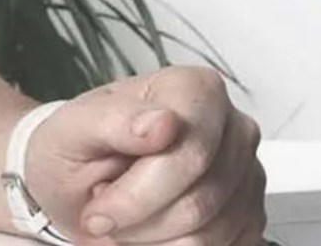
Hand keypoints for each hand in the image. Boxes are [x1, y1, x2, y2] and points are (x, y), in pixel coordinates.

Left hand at [24, 66, 266, 244]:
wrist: (77, 182)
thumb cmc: (74, 149)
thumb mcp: (71, 129)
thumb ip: (112, 120)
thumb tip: (163, 123)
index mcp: (194, 90)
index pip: (190, 153)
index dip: (139, 192)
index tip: (99, 207)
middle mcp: (233, 128)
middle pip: (200, 199)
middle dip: (140, 219)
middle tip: (102, 215)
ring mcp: (247, 174)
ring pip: (211, 231)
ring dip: (153, 237)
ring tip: (122, 217)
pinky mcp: (249, 215)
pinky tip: (147, 227)